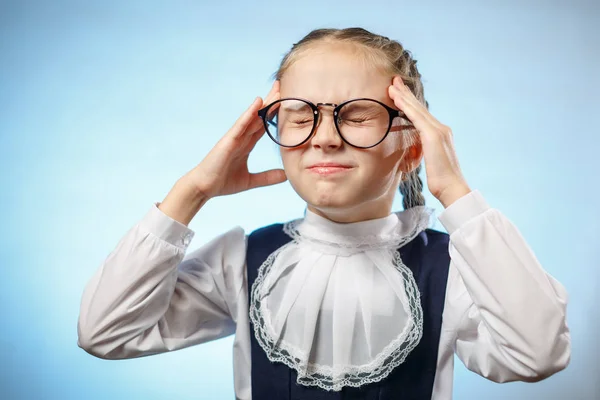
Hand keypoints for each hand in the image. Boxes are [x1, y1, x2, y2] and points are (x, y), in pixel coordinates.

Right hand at [183, 81, 285, 198]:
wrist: (204, 188)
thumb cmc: (222, 182)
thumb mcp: (250, 181)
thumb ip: (267, 177)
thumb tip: (286, 176)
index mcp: (246, 144)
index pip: (263, 126)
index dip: (274, 114)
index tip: (285, 102)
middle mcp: (241, 137)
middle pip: (259, 117)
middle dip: (271, 102)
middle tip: (282, 86)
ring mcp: (235, 137)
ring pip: (253, 117)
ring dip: (264, 104)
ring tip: (276, 90)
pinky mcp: (228, 140)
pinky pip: (241, 124)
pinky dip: (250, 113)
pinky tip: (258, 102)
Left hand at [388, 76, 470, 207]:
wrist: (453, 189)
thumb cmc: (442, 182)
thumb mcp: (431, 163)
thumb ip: (424, 153)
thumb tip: (415, 152)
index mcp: (441, 135)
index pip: (423, 116)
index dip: (411, 103)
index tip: (400, 94)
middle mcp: (442, 129)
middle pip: (420, 108)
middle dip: (406, 94)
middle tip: (395, 82)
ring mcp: (438, 131)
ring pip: (417, 109)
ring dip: (403, 96)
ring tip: (392, 86)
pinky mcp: (433, 136)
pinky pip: (416, 117)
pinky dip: (405, 106)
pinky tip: (396, 98)